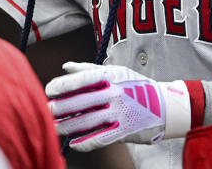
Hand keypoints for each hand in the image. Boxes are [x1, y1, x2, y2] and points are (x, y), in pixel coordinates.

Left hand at [45, 62, 190, 150]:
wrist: (166, 106)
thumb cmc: (136, 85)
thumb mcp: (115, 72)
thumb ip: (88, 70)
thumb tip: (65, 67)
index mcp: (110, 77)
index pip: (81, 80)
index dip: (62, 86)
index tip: (48, 90)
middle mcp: (114, 94)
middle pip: (81, 102)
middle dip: (60, 107)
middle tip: (46, 111)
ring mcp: (120, 113)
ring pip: (88, 121)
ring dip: (68, 126)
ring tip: (53, 128)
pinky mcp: (125, 131)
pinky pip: (102, 138)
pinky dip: (86, 143)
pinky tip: (74, 144)